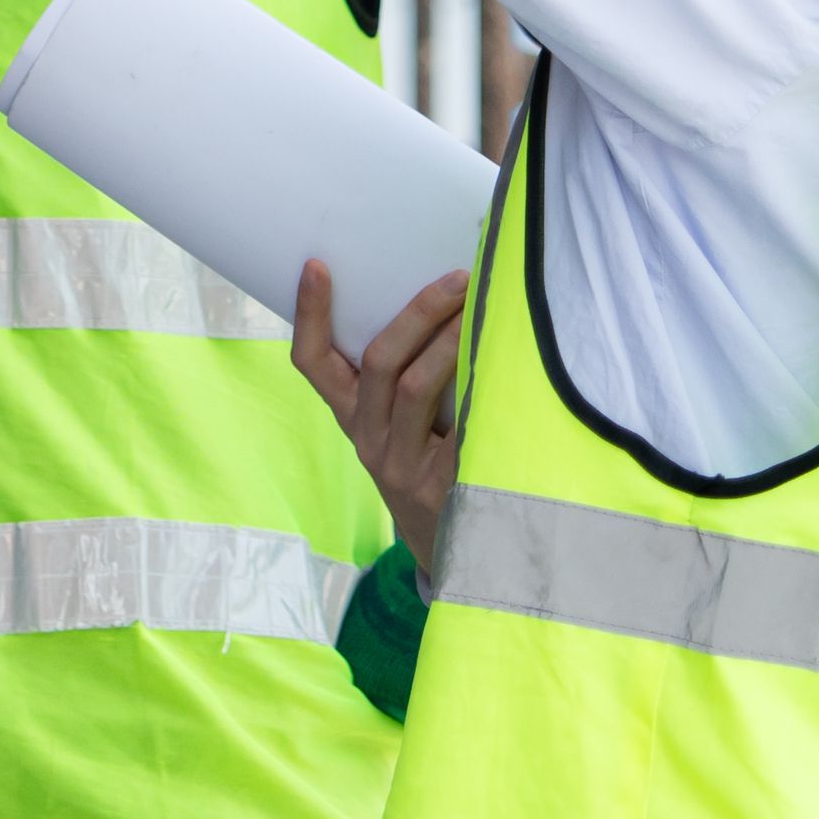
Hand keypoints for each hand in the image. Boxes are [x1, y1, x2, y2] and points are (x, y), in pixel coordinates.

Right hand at [295, 258, 470, 573]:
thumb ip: (404, 380)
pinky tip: (508, 364)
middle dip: (417, 312)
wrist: (456, 551)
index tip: (317, 267)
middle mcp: (369, 441)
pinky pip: (461, 427)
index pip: (313, 365)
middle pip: (379, 363)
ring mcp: (404, 466)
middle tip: (456, 278)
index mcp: (352, 419)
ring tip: (484, 309)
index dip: (311, 316)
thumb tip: (445, 298)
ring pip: (417, 388)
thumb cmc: (430, 467)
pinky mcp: (444, 487)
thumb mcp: (400, 429)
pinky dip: (482, 389)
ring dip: (452, 340)